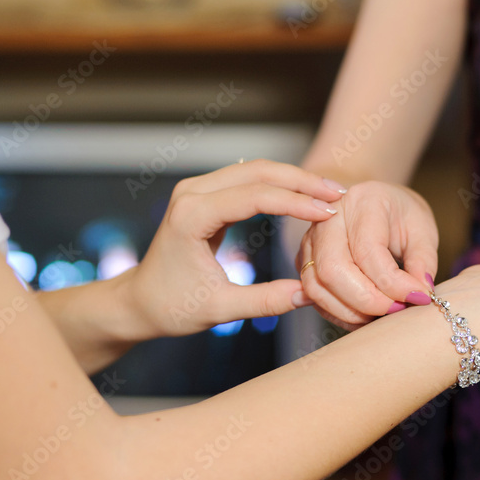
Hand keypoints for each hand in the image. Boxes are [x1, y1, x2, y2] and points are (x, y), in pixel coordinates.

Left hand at [122, 160, 345, 338]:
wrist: (140, 301)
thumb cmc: (172, 307)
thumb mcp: (219, 310)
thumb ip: (264, 302)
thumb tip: (308, 294)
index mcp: (191, 217)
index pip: (253, 197)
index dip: (295, 203)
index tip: (329, 214)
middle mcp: (192, 193)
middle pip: (258, 171)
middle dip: (302, 181)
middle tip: (339, 195)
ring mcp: (198, 189)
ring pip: (256, 169)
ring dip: (295, 179)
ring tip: (330, 194)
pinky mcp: (206, 194)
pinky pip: (249, 179)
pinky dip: (281, 184)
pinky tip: (307, 196)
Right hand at [297, 181, 438, 329]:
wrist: (379, 203)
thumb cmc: (401, 215)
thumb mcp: (423, 231)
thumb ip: (423, 262)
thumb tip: (418, 295)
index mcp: (363, 201)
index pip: (368, 251)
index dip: (393, 283)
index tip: (417, 297)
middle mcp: (328, 217)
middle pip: (333, 270)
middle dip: (367, 301)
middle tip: (397, 309)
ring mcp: (311, 239)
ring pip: (317, 287)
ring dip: (351, 311)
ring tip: (382, 313)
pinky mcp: (304, 260)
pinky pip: (314, 295)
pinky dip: (340, 313)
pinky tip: (365, 315)